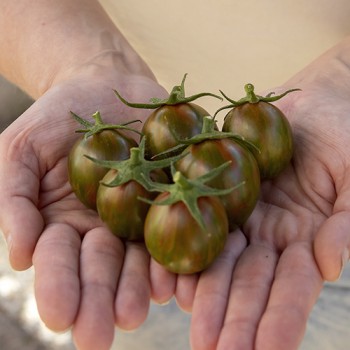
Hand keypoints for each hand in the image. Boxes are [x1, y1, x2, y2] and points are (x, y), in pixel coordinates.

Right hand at [0, 66, 169, 349]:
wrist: (103, 87)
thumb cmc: (57, 118)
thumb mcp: (20, 151)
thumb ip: (14, 200)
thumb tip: (18, 256)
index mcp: (66, 224)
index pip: (60, 262)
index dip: (59, 287)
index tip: (62, 318)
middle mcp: (106, 230)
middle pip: (103, 269)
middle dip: (101, 301)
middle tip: (102, 335)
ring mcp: (141, 216)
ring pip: (142, 258)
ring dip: (141, 287)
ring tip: (139, 312)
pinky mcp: (173, 197)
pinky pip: (179, 227)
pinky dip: (179, 254)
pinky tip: (179, 277)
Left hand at [173, 39, 349, 349]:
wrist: (314, 103)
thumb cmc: (346, 134)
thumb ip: (348, 220)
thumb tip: (330, 266)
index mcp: (306, 238)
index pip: (292, 288)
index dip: (279, 319)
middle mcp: (270, 235)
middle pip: (249, 282)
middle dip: (235, 318)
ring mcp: (243, 216)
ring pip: (221, 261)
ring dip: (208, 296)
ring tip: (193, 329)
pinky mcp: (220, 193)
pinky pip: (201, 224)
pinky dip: (188, 251)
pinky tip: (173, 279)